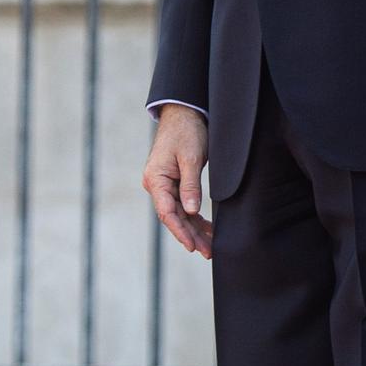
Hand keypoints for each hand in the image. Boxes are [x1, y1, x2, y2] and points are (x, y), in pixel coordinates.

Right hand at [142, 105, 212, 257]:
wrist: (184, 113)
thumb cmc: (186, 131)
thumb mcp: (190, 158)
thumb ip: (190, 186)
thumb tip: (191, 212)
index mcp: (155, 179)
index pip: (166, 212)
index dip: (180, 231)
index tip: (191, 246)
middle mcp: (157, 185)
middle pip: (173, 217)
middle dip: (190, 235)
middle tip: (208, 252)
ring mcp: (165, 185)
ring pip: (180, 213)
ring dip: (194, 229)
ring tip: (210, 247)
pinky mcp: (175, 182)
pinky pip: (184, 205)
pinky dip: (195, 217)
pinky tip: (207, 229)